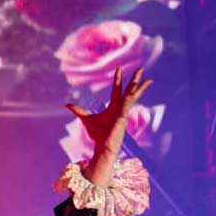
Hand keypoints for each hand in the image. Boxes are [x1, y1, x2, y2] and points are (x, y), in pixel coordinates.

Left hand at [66, 67, 151, 186]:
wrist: (102, 146)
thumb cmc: (97, 134)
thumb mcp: (85, 118)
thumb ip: (78, 110)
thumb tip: (67, 104)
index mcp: (114, 107)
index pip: (117, 90)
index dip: (117, 79)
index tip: (118, 68)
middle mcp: (121, 108)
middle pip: (129, 90)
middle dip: (135, 80)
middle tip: (141, 69)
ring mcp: (124, 112)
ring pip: (133, 97)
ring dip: (140, 88)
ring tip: (148, 79)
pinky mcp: (123, 118)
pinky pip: (128, 107)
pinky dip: (130, 100)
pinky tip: (134, 93)